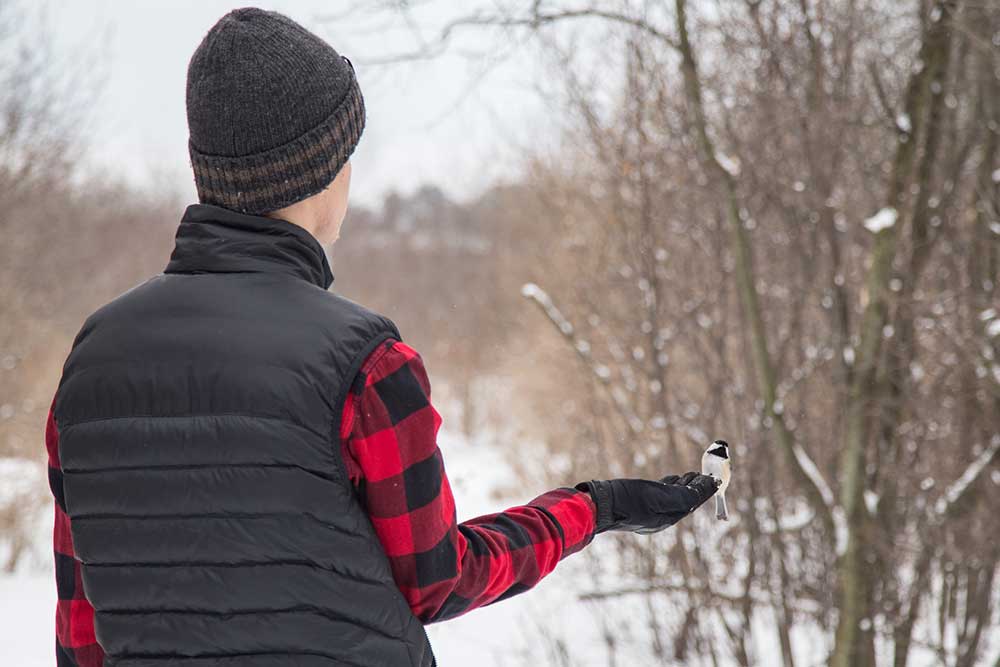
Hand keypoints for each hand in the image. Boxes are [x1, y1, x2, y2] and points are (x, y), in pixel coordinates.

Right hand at [575, 472, 719, 533]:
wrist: (595, 506)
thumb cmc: (625, 500)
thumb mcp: (656, 496)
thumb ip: (681, 496)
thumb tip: (702, 492)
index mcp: (667, 518)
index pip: (692, 502)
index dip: (704, 489)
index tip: (714, 477)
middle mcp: (660, 518)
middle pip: (685, 501)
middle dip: (697, 488)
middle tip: (707, 474)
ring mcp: (649, 512)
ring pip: (674, 498)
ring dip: (685, 486)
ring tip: (692, 475)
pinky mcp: (639, 505)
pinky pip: (661, 496)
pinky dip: (670, 486)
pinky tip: (671, 479)